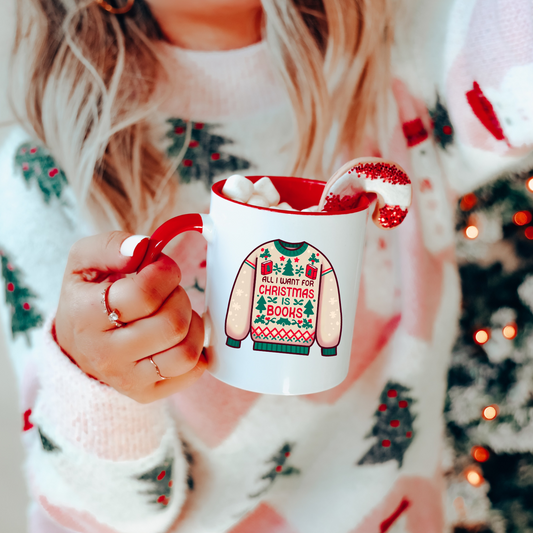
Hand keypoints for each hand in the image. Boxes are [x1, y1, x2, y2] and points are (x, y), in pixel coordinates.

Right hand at [55, 231, 205, 402]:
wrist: (76, 348)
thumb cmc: (87, 300)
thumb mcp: (83, 263)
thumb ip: (110, 246)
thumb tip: (143, 247)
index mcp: (85, 316)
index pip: (144, 295)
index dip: (165, 273)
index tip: (162, 268)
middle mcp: (105, 354)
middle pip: (171, 323)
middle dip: (179, 296)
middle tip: (168, 291)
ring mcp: (128, 379)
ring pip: (186, 351)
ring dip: (192, 323)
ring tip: (176, 312)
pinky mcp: (147, 393)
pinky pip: (193, 371)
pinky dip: (197, 348)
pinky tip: (180, 335)